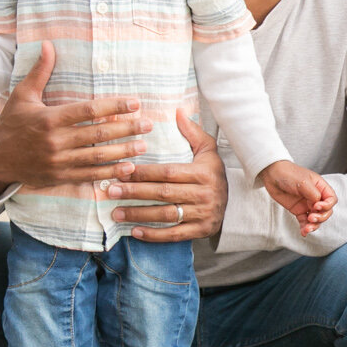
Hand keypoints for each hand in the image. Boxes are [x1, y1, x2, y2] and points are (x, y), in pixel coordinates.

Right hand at [0, 41, 151, 196]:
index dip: (114, 106)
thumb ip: (40, 72)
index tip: (135, 103)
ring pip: (97, 156)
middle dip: (126, 129)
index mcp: (49, 118)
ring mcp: (58, 161)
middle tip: (148, 125)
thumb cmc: (11, 123)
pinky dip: (109, 172)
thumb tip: (48, 44)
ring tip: (143, 146)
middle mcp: (55, 141)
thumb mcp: (22, 96)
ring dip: (123, 151)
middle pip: (98, 134)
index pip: (88, 110)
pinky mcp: (59, 177)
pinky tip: (127, 167)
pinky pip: (89, 175)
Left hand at [106, 110, 228, 241]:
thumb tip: (177, 111)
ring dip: (138, 214)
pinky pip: (174, 235)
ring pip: (165, 215)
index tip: (122, 171)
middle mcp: (204, 194)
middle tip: (111, 190)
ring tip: (116, 212)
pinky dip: (153, 235)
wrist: (234, 204)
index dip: (144, 172)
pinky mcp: (200, 231)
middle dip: (134, 192)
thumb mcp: (208, 150)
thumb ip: (192, 132)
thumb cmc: (213, 174)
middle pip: (163, 193)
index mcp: (203, 173)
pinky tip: (135, 231)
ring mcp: (202, 214)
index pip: (168, 172)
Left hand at [258, 160, 336, 235]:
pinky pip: (304, 221)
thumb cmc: (289, 174)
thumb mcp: (303, 182)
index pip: (331, 199)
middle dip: (321, 217)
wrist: (272, 175)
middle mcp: (316, 197)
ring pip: (316, 219)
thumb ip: (313, 194)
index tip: (316, 206)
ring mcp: (307, 204)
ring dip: (313, 225)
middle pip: (326, 211)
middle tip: (311, 218)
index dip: (327, 205)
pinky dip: (304, 228)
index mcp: (320, 187)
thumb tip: (318, 204)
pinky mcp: (298, 210)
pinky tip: (303, 232)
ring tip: (307, 229)